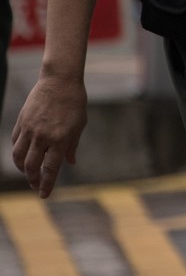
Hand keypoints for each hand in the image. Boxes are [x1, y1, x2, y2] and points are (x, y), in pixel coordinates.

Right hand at [11, 75, 87, 197]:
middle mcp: (42, 136)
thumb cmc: (74, 102)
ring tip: (28, 173)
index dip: (47, 183)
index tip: (44, 195)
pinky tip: (23, 155)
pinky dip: (18, 152)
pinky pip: (15, 142)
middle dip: (33, 180)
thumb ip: (72, 145)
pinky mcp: (21, 122)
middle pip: (31, 166)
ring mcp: (30, 129)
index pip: (51, 168)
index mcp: (60, 138)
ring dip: (22, 168)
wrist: (60, 80)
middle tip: (36, 186)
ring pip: (18, 156)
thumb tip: (70, 163)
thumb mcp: (80, 124)